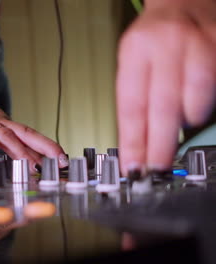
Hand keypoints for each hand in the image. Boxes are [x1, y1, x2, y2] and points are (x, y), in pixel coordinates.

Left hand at [117, 0, 215, 174]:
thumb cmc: (156, 34)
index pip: (131, 104)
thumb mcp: (133, 58)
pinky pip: (214, 89)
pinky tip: (196, 110)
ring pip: (196, 100)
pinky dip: (204, 107)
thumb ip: (136, 94)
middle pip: (163, 107)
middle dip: (159, 145)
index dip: (132, 141)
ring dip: (187, 122)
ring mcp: (200, 45)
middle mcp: (168, 45)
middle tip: (156, 167)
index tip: (132, 166)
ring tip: (180, 127)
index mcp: (136, 50)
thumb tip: (136, 140)